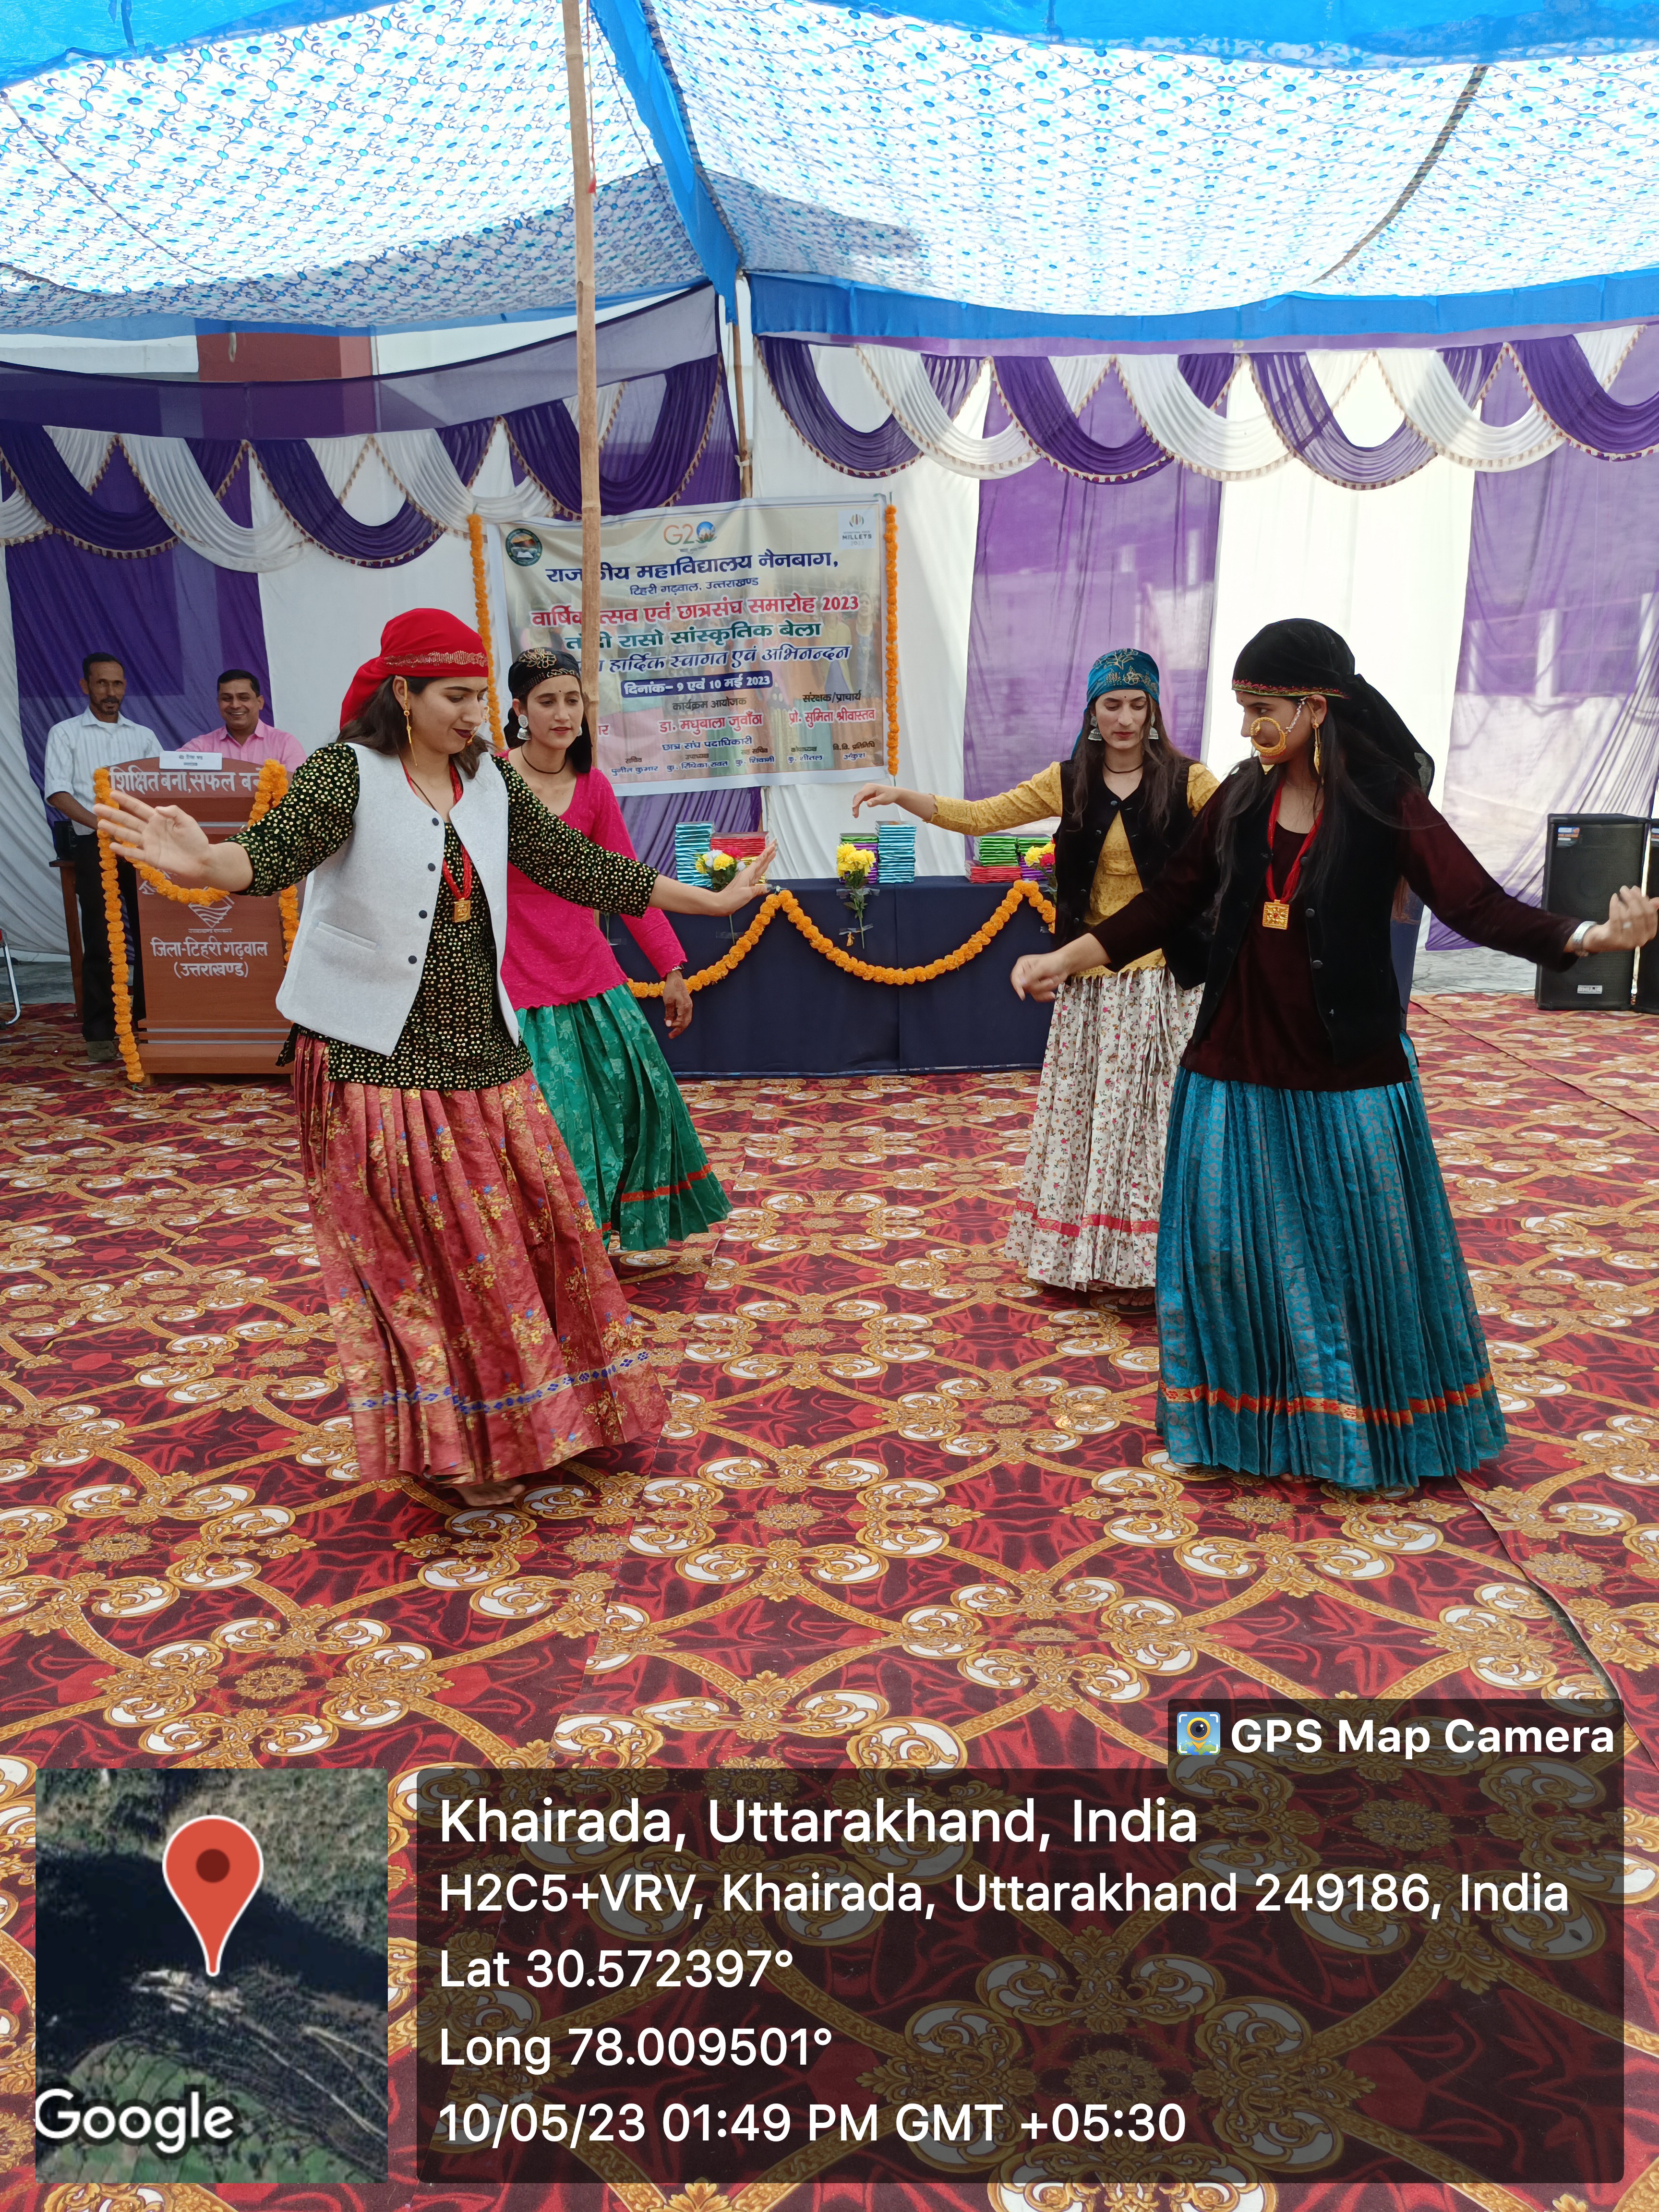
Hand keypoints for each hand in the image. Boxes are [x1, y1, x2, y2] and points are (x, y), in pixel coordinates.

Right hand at [93, 789, 214, 879]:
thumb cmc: (195, 839)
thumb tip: (157, 808)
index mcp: (158, 819)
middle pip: (127, 820)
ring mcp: (149, 844)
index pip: (138, 808)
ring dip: (113, 830)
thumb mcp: (187, 821)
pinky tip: (112, 847)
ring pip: (127, 835)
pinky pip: (135, 853)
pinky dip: (124, 850)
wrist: (201, 860)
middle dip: (112, 814)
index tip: (112, 793)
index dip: (125, 801)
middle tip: (96, 807)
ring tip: (100, 824)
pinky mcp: (151, 857)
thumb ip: (173, 812)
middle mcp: (150, 830)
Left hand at [662, 971, 692, 1036]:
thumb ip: (669, 1013)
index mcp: (684, 1007)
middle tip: (671, 1036)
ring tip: (673, 1030)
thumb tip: (668, 1025)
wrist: (675, 978)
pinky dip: (681, 1020)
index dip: (674, 1026)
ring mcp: (689, 1006)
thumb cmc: (671, 988)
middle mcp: (689, 1007)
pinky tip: (675, 1021)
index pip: (680, 1021)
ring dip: (680, 1026)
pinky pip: (686, 1015)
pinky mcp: (688, 1004)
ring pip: (687, 1020)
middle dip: (678, 1030)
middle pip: (686, 1023)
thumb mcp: (668, 1001)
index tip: (666, 1026)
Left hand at [709, 842, 776, 913]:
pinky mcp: (746, 885)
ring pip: (759, 868)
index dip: (767, 853)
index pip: (760, 861)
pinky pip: (757, 875)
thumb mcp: (747, 893)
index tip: (773, 845)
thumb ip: (758, 889)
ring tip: (773, 854)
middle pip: (761, 862)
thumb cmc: (732, 898)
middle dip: (768, 854)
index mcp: (748, 874)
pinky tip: (764, 870)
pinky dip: (762, 871)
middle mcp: (748, 875)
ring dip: (766, 861)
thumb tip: (767, 886)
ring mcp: (747, 879)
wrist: (721, 903)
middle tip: (774, 845)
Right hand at [851, 782, 928, 818]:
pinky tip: (857, 810)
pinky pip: (860, 799)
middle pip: (858, 796)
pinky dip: (858, 805)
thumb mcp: (884, 799)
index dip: (856, 801)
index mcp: (871, 787)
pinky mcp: (867, 794)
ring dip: (856, 806)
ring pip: (858, 798)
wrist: (894, 793)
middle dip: (855, 805)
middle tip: (855, 814)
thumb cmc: (890, 794)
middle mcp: (867, 787)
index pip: (861, 794)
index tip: (854, 807)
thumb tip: (868, 804)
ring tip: (855, 814)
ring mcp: (866, 791)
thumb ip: (875, 801)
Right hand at [1012, 951, 1067, 1001]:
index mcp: (1023, 965)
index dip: (1018, 987)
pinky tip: (1051, 993)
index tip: (1022, 995)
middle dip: (1039, 986)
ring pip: (1033, 993)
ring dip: (1045, 989)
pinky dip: (1045, 995)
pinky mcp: (1037, 988)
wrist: (1065, 965)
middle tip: (1049, 980)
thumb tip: (1021, 983)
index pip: (1015, 978)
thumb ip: (1031, 976)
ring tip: (1052, 980)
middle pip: (1025, 987)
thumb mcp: (1042, 967)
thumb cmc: (1054, 961)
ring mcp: (1031, 982)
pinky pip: (1037, 996)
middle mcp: (1025, 974)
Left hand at [1579, 884, 1658, 955]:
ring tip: (1619, 896)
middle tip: (1624, 889)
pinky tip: (1614, 899)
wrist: (1602, 940)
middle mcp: (1641, 939)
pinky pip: (1615, 919)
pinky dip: (1614, 906)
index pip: (1650, 913)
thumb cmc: (1620, 927)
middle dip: (1632, 898)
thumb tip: (1657, 901)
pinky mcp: (1614, 939)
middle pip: (1639, 914)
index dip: (1643, 899)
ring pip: (1628, 916)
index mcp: (1649, 933)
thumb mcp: (1635, 917)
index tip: (1635, 889)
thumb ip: (1646, 909)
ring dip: (1623, 902)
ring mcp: (1628, 941)